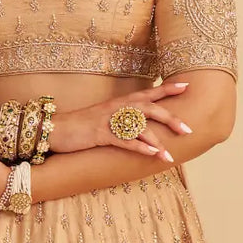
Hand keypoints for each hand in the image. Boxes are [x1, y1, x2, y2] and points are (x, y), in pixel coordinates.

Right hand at [48, 82, 192, 159]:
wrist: (55, 128)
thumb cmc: (81, 125)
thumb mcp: (104, 117)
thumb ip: (123, 118)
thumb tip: (141, 125)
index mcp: (120, 102)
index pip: (149, 93)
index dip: (167, 89)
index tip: (186, 87)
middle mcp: (117, 108)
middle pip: (150, 109)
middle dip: (170, 118)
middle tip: (188, 129)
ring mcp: (109, 120)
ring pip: (139, 128)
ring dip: (157, 142)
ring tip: (170, 155)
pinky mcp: (100, 134)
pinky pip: (124, 141)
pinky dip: (140, 148)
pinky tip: (152, 155)